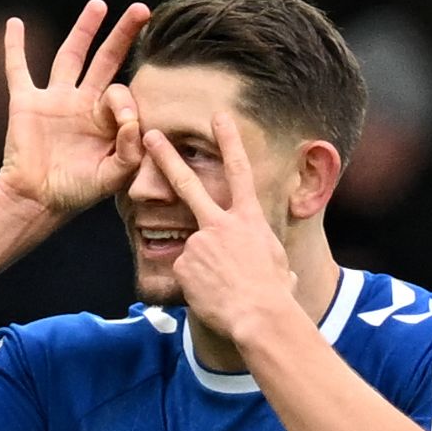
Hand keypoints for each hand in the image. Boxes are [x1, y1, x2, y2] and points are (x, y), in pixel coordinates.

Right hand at [0, 1, 149, 221]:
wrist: (36, 201)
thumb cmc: (76, 192)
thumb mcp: (113, 176)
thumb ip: (130, 150)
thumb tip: (133, 119)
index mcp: (104, 119)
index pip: (121, 93)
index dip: (125, 101)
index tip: (123, 120)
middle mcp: (81, 103)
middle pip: (105, 59)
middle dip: (123, 35)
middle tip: (142, 9)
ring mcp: (53, 100)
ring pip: (69, 56)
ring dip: (83, 30)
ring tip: (99, 6)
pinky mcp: (26, 104)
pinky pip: (18, 70)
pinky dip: (14, 47)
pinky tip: (14, 23)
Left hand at [143, 119, 302, 353]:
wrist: (259, 313)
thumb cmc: (274, 293)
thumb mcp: (277, 263)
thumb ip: (267, 255)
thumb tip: (281, 271)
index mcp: (249, 219)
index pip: (239, 171)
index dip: (229, 141)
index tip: (219, 116)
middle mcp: (221, 223)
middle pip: (187, 183)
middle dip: (166, 157)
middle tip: (149, 136)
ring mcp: (199, 241)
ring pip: (192, 251)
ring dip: (203, 270)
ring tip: (222, 287)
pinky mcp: (183, 263)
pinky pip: (185, 274)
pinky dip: (195, 285)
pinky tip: (210, 294)